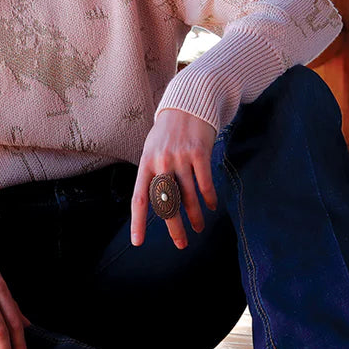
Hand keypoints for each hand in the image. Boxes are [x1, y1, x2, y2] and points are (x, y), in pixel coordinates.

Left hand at [131, 108, 216, 249]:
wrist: (188, 104)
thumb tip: (157, 203)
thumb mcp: (152, 149)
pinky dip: (209, 198)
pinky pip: (204, 183)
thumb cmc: (168, 133)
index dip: (138, 222)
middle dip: (174, 227)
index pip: (140, 198)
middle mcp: (161, 162)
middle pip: (167, 202)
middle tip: (181, 244)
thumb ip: (153, 173)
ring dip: (195, 215)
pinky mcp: (199, 153)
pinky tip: (211, 207)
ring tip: (198, 227)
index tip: (137, 242)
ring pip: (188, 196)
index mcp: (146, 163)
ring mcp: (180, 157)